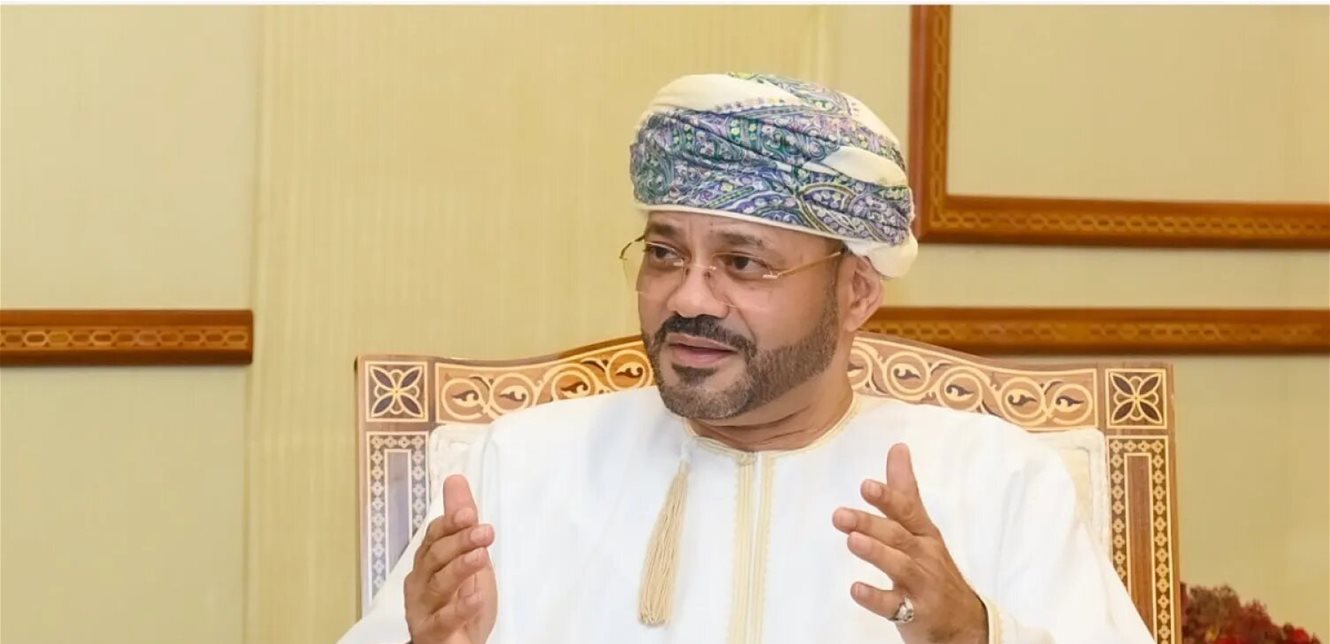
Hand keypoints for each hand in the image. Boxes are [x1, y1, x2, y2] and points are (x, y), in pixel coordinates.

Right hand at [404, 475, 498, 643]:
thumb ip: (461, 522)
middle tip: (484, 531)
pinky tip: (477, 596)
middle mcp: (420, 583)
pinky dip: (461, 608)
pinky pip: (444, 620)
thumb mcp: (468, 555)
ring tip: (481, 556)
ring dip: (460, 568)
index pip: (434, 537)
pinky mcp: (432, 634)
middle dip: (459, 542)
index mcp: (428, 563)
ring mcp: (423, 609)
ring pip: (437, 585)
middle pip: (435, 558)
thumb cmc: (460, 601)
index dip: (449, 524)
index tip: (469, 512)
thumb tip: (455, 480)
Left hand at [832, 444, 986, 643]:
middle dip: (870, 524)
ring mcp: (921, 585)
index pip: (907, 511)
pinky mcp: (915, 614)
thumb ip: (905, 491)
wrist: (964, 623)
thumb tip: (897, 448)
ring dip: (876, 553)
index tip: (866, 485)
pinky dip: (875, 598)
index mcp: (924, 534)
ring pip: (899, 567)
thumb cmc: (935, 568)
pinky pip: (894, 607)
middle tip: (839, 515)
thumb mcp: (923, 528)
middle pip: (898, 536)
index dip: (888, 498)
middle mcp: (924, 556)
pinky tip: (856, 589)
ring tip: (852, 541)